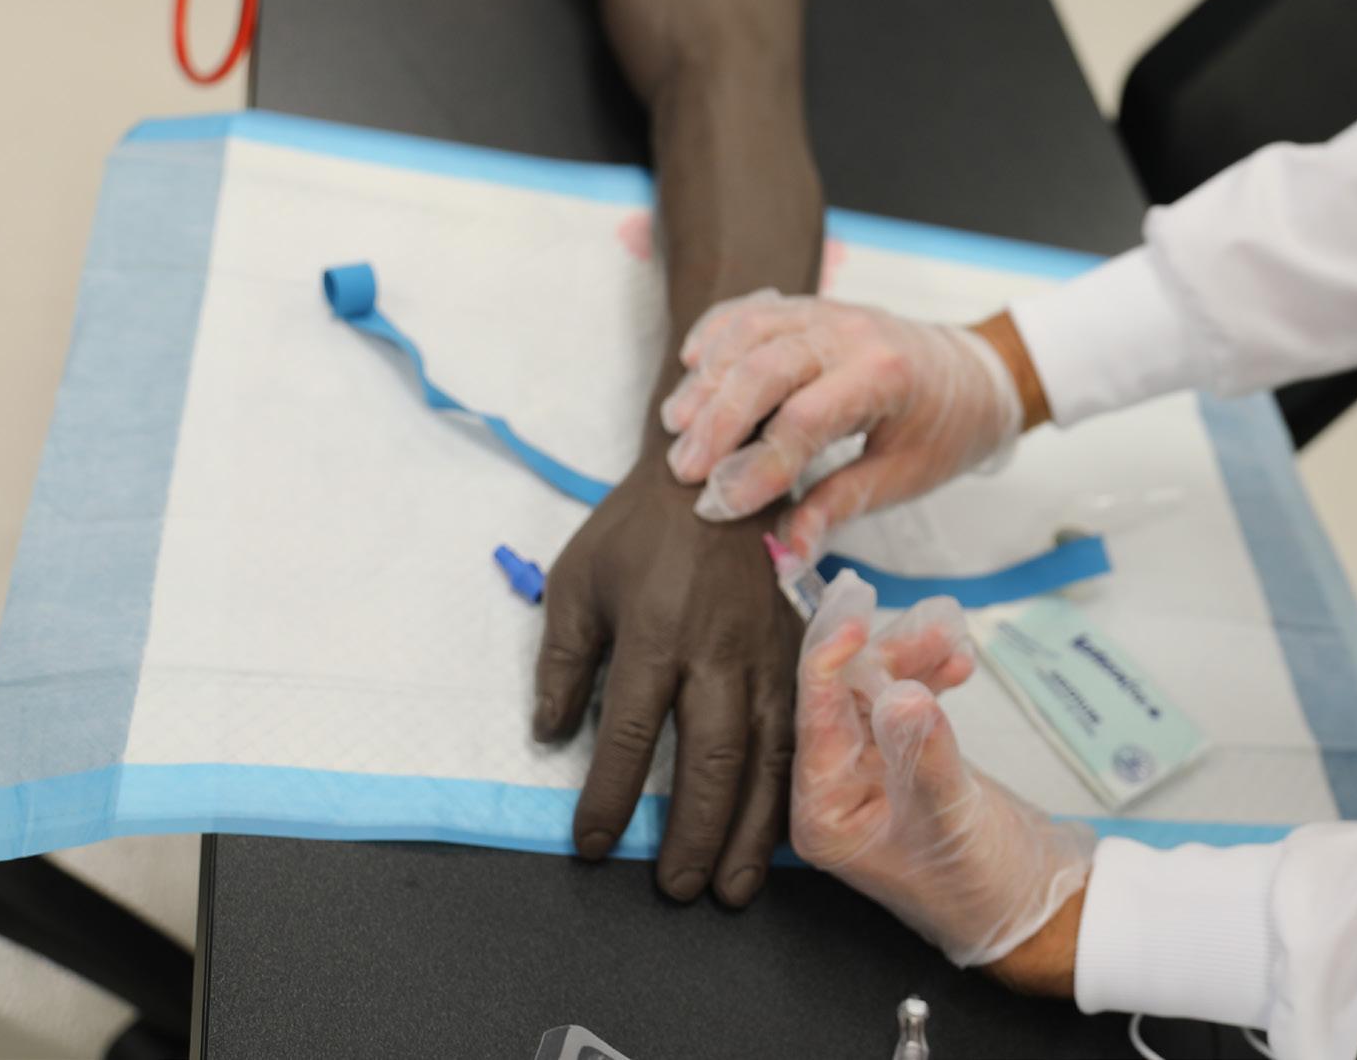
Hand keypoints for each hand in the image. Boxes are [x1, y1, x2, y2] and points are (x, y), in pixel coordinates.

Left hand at [532, 462, 795, 904]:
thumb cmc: (640, 530)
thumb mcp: (577, 583)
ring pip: (770, 751)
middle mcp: (719, 648)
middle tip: (679, 888)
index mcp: (655, 632)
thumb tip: (550, 736)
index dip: (608, 798)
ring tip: (734, 884)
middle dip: (693, 832)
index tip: (592, 844)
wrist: (721, 468)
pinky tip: (785, 827)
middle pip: (711, 756)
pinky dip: (795, 784)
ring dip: (752, 826)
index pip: (628, 736)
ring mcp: (770, 649)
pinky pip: (806, 726)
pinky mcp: (800, 647)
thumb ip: (561, 663)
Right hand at [661, 293, 1023, 561]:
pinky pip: (753, 310)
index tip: (719, 506)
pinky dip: (716, 334)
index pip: (805, 419)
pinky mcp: (812, 308)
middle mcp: (852, 333)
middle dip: (717, 422)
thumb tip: (786, 552)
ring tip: (676, 428)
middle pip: (765, 367)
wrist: (978, 373)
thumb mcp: (906, 476)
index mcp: (886, 377)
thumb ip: (840, 506)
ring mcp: (829, 313)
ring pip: (749, 332)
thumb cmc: (947, 428)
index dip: (757, 465)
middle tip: (683, 471)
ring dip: (707, 379)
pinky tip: (691, 367)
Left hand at [792, 574, 1095, 967]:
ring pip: (877, 691)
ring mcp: (870, 771)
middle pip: (844, 696)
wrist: (1025, 905)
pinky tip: (958, 663)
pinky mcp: (903, 760)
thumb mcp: (949, 816)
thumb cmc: (977, 884)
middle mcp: (836, 787)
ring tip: (950, 636)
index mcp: (823, 811)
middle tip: (925, 618)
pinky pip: (905, 703)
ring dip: (912, 659)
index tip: (855, 614)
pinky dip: (930, 677)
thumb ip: (924, 753)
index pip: (814, 718)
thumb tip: (903, 692)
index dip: (831, 660)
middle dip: (884, 653)